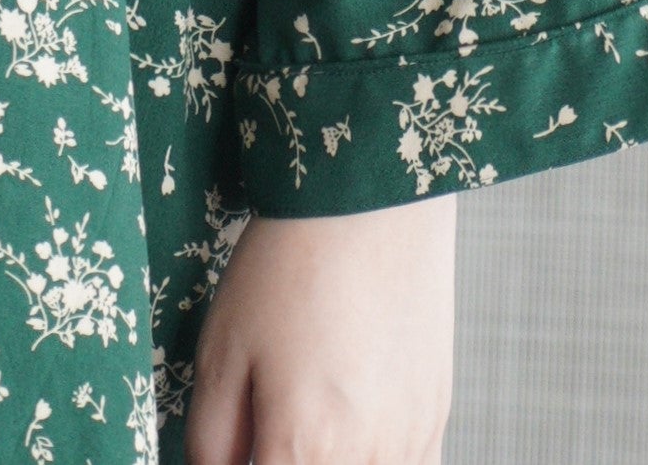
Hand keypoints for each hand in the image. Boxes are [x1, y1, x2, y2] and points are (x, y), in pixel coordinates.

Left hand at [184, 198, 456, 464]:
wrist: (367, 206)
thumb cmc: (288, 267)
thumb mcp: (222, 350)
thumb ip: (211, 438)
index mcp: (304, 449)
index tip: (238, 445)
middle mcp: (367, 460)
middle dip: (282, 456)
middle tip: (266, 425)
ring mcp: (410, 443)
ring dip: (325, 458)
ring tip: (305, 410)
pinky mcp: (436, 419)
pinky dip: (371, 456)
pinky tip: (343, 424)